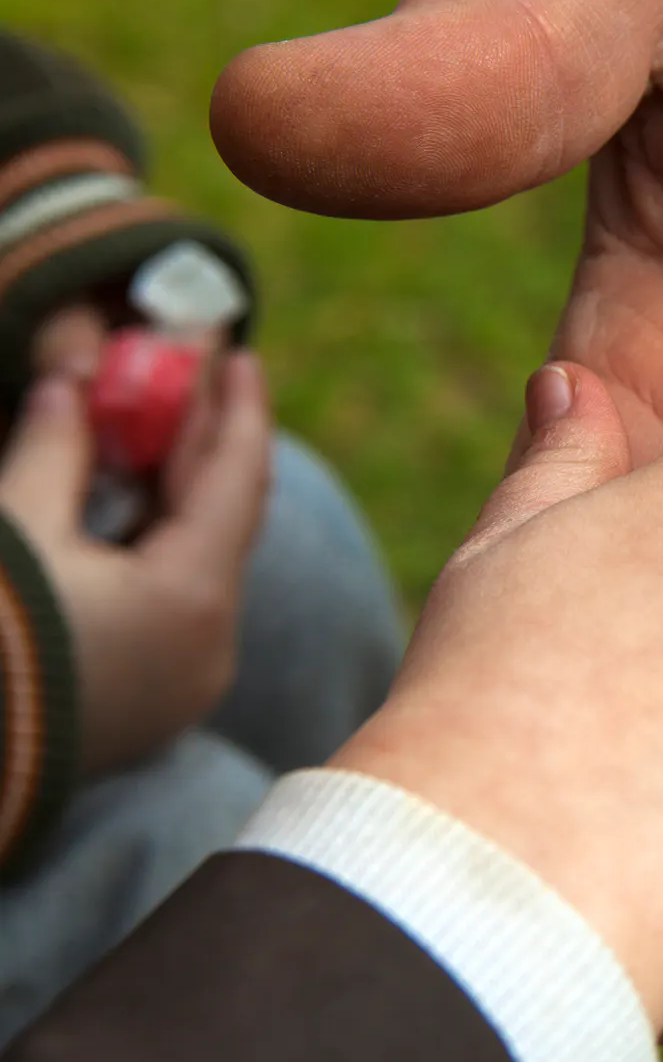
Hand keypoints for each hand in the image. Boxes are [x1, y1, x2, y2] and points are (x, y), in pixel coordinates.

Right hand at [0, 323, 270, 772]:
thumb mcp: (13, 526)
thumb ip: (57, 449)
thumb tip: (73, 387)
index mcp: (193, 599)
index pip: (239, 479)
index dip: (239, 408)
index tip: (242, 354)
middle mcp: (211, 647)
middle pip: (227, 522)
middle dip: (210, 446)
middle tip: (199, 378)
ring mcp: (184, 684)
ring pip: (202, 565)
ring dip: (182, 497)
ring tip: (161, 429)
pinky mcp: (151, 707)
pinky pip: (175, 605)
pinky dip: (160, 547)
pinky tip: (131, 505)